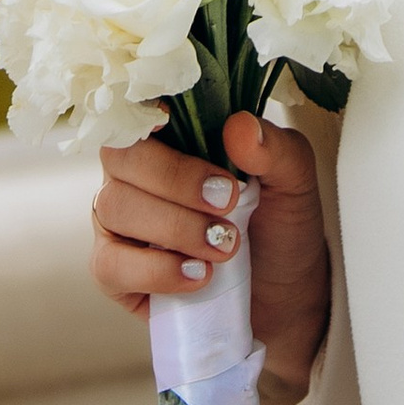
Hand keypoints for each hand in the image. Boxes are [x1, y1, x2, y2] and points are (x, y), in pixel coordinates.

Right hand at [90, 110, 330, 404]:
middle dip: (175, 179)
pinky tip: (197, 276)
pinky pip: (109, 265)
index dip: (149, 112)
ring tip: (224, 247)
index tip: (184, 127)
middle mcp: (134, 172)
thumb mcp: (295, 183)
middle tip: (228, 204)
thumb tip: (239, 126)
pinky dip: (156, 271)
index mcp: (171, 135)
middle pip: (120, 155)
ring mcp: (119, 222)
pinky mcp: (115, 271)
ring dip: (174, 228)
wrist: (283, 298)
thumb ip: (275, 149)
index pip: (137, 106)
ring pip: (114, 207)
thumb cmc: (280, 226)